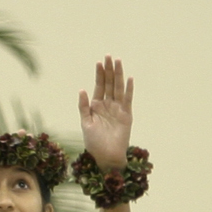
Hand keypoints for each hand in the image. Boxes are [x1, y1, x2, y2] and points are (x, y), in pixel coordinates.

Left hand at [78, 56, 133, 170]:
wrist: (105, 156)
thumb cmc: (93, 142)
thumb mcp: (85, 123)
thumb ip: (83, 107)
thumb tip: (82, 89)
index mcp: (96, 106)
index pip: (99, 86)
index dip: (99, 74)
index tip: (99, 62)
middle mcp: (108, 105)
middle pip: (110, 84)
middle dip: (109, 70)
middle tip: (109, 56)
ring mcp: (118, 109)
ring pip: (118, 88)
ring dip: (118, 75)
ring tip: (118, 62)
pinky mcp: (126, 115)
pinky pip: (127, 99)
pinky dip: (128, 89)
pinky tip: (129, 78)